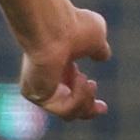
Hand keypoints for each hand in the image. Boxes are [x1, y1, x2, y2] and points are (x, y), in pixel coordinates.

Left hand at [17, 2, 110, 120]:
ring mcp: (40, 88)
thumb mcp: (95, 38)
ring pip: (68, 112)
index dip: (87, 97)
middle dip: (87, 109)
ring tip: (88, 81)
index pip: (71, 89)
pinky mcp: (36, 96)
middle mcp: (46, 78)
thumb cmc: (74, 27)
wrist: (54, 29)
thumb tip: (103, 55)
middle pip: (67, 108)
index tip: (103, 106)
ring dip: (86, 99)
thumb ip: (98, 49)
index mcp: (58, 64)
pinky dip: (78, 98)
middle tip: (102, 107)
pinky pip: (64, 110)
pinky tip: (80, 79)